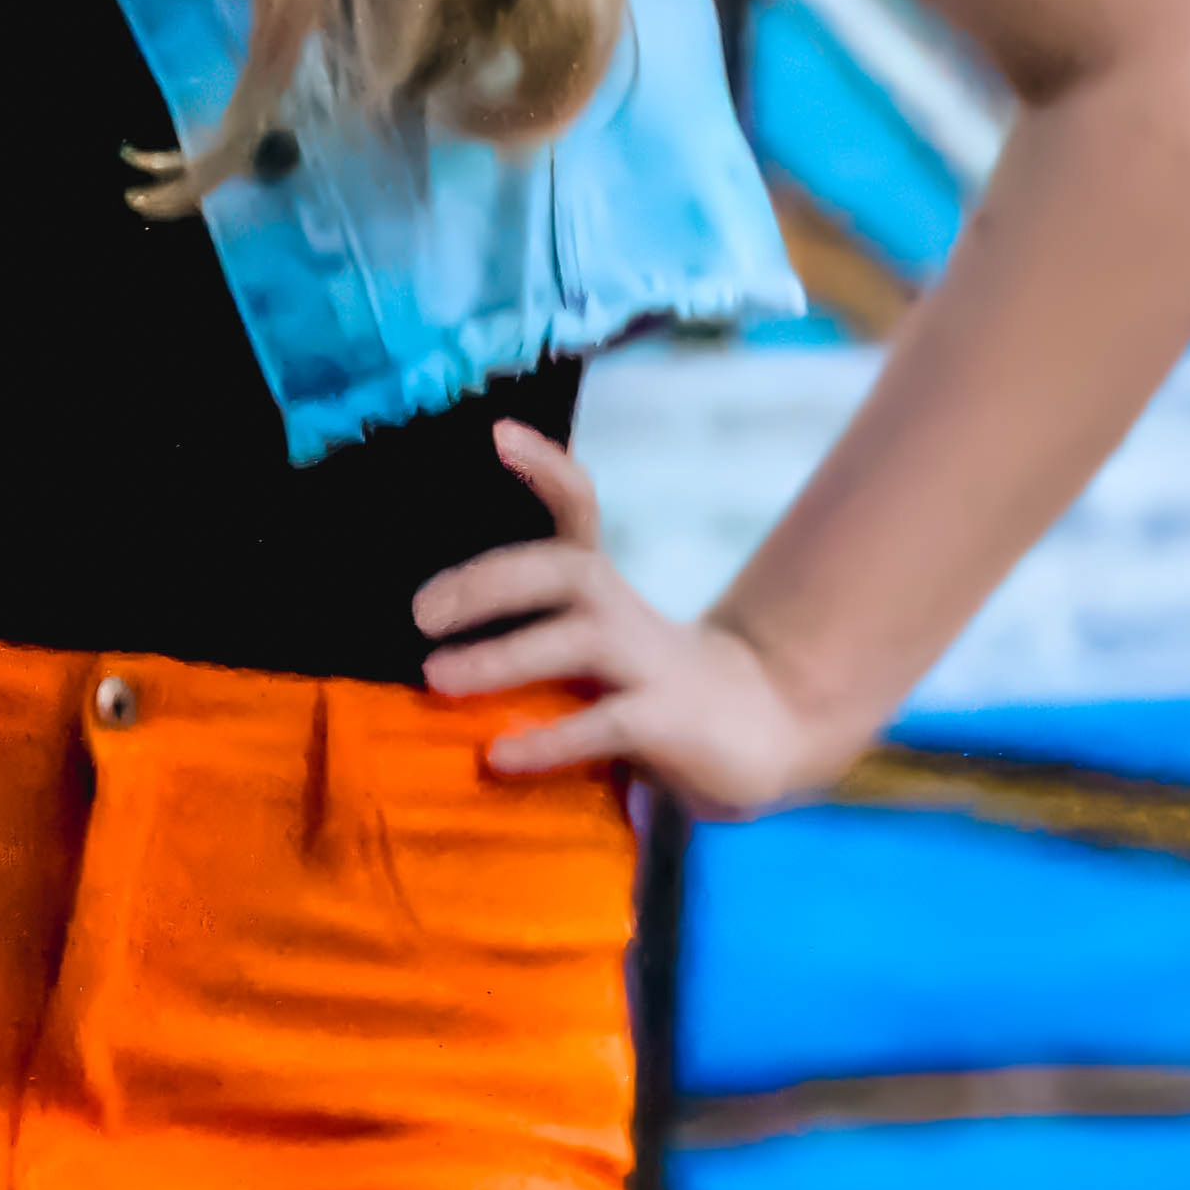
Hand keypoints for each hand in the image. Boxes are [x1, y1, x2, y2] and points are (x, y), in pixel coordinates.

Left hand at [412, 419, 849, 818]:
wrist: (768, 727)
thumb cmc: (653, 690)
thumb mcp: (592, 653)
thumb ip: (532, 647)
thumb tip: (435, 669)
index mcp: (606, 592)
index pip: (579, 510)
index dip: (545, 468)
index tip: (498, 434)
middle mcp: (628, 615)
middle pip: (566, 570)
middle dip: (490, 583)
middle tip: (420, 613)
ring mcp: (654, 666)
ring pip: (579, 641)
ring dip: (503, 656)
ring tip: (436, 677)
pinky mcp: (670, 722)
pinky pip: (606, 724)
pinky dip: (548, 740)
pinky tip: (499, 756)